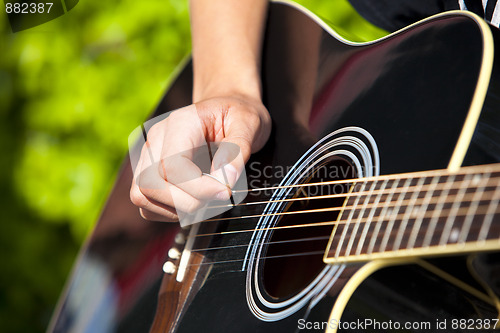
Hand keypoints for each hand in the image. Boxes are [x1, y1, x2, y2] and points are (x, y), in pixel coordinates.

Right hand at [130, 95, 270, 222]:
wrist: (227, 110)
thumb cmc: (237, 115)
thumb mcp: (249, 123)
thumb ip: (238, 150)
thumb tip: (225, 178)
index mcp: (179, 123)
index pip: (172, 166)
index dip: (198, 188)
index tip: (225, 192)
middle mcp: (156, 139)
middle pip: (150, 185)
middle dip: (187, 202)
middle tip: (218, 197)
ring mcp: (148, 156)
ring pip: (142, 197)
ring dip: (177, 209)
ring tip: (207, 199)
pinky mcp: (148, 173)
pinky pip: (147, 204)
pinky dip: (170, 211)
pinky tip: (195, 200)